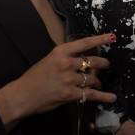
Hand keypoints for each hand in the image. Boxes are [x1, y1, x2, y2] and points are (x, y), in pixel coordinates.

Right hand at [0, 33, 116, 126]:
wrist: (23, 94)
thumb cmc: (35, 76)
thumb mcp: (50, 59)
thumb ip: (66, 56)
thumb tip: (84, 57)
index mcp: (60, 52)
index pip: (84, 43)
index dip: (100, 39)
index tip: (112, 37)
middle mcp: (66, 63)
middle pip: (93, 61)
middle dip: (103, 64)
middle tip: (106, 65)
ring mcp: (69, 79)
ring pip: (92, 79)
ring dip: (97, 82)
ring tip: (97, 83)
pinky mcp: (70, 94)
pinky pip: (90, 94)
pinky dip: (103, 96)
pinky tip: (111, 97)